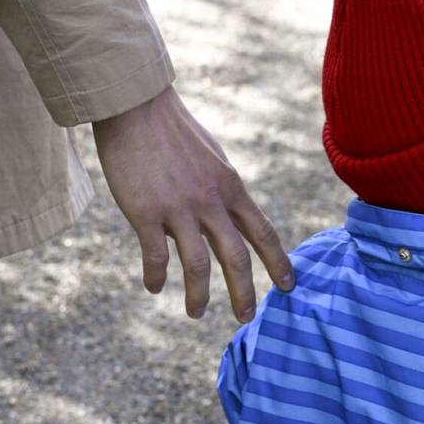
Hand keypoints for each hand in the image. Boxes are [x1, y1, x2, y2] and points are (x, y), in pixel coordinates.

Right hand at [92, 87, 293, 321]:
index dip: (279, 263)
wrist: (135, 106)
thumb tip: (224, 216)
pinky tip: (154, 287)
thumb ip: (221, 189)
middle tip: (247, 317)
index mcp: (231, 187)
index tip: (289, 286)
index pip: (264, 232)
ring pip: (198, 266)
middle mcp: (210, 201)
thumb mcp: (212, 157)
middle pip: (237, 258)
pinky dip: (156, 277)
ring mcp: (178, 208)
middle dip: (245, 294)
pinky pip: (155, 256)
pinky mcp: (145, 212)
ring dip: (198, 296)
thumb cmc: (172, 129)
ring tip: (196, 314)